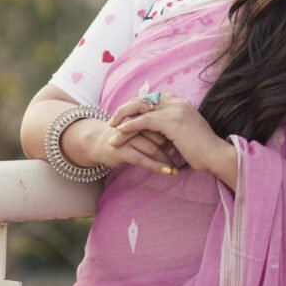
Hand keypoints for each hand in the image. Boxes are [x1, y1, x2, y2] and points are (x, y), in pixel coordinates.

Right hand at [59, 115, 176, 177]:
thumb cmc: (124, 136)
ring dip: (167, 158)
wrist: (98, 144)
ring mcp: (126, 136)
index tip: (187, 141)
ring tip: (177, 167)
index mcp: (140, 113)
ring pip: (152, 146)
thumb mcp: (139, 128)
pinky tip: (167, 172)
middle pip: (158, 133)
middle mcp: (133, 123)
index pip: (161, 119)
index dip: (174, 130)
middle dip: (172, 145)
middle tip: (184, 155)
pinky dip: (157, 166)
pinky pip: (142, 159)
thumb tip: (175, 136)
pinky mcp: (121, 149)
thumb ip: (155, 126)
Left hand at [106, 91, 227, 174]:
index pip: (151, 98)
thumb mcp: (185, 132)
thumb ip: (172, 127)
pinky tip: (119, 132)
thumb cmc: (202, 149)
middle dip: (125, 109)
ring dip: (123, 118)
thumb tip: (158, 134)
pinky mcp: (170, 121)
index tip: (123, 115)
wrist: (215, 155)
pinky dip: (129, 125)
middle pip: (142, 99)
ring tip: (111, 128)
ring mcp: (174, 109)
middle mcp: (176, 101)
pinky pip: (143, 121)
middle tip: (112, 120)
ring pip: (140, 109)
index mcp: (179, 102)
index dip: (135, 105)